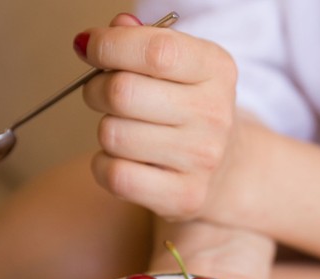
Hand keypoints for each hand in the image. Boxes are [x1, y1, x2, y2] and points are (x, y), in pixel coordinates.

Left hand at [75, 13, 256, 223]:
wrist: (227, 168)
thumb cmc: (189, 109)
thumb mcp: (179, 65)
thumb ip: (140, 42)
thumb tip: (93, 41)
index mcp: (217, 70)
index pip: (156, 51)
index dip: (110, 46)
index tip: (92, 49)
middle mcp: (215, 114)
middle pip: (122, 93)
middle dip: (96, 89)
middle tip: (103, 94)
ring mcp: (203, 159)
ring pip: (112, 135)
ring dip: (105, 130)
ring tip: (125, 130)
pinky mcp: (185, 196)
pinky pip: (116, 175)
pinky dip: (104, 166)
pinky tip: (123, 160)